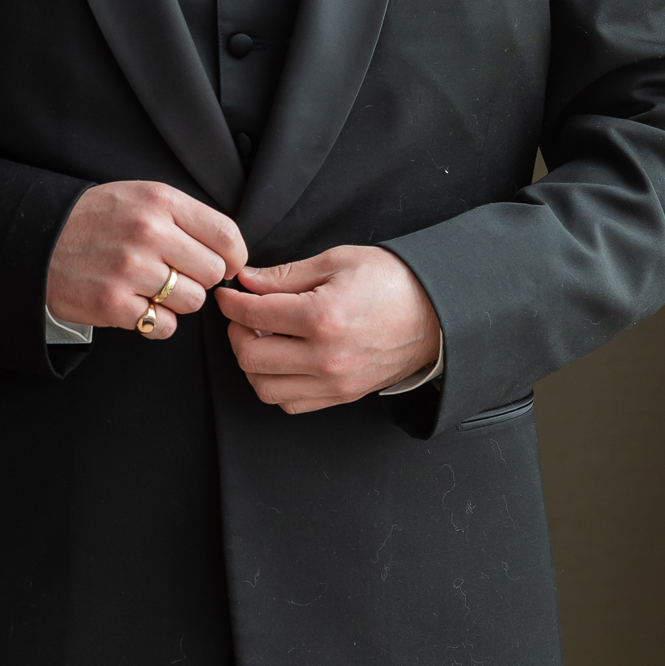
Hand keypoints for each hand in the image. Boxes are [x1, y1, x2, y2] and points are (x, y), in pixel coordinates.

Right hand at [47, 181, 246, 338]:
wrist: (40, 238)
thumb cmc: (99, 219)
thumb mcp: (141, 197)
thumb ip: (186, 217)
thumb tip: (232, 251)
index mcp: (159, 201)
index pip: (226, 235)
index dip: (234, 256)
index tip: (227, 264)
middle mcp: (147, 233)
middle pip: (213, 272)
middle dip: (201, 278)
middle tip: (178, 273)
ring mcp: (129, 269)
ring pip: (192, 301)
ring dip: (179, 301)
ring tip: (154, 287)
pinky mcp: (113, 303)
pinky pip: (164, 326)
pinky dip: (157, 322)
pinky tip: (140, 305)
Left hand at [215, 246, 440, 412]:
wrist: (436, 313)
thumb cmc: (392, 281)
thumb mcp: (337, 261)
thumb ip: (285, 275)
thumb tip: (247, 282)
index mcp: (322, 317)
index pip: (253, 315)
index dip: (231, 303)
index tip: (228, 294)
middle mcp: (325, 357)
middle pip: (250, 356)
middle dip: (236, 333)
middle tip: (242, 315)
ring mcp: (334, 383)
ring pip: (265, 387)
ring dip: (252, 363)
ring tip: (260, 339)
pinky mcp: (342, 396)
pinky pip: (291, 403)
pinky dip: (275, 385)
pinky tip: (281, 360)